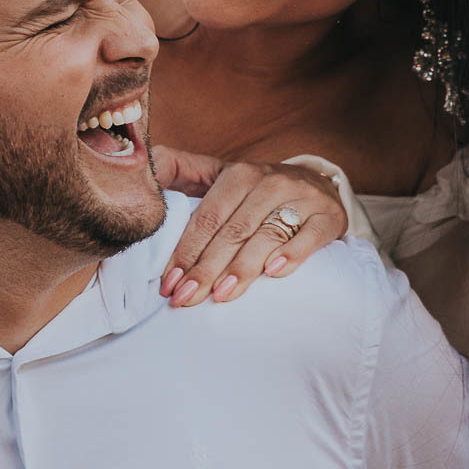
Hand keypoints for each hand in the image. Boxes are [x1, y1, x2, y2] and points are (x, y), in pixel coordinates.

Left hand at [152, 148, 347, 306]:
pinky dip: (291, 255)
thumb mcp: (220, 175)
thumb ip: (179, 171)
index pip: (207, 217)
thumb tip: (138, 170)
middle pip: (233, 231)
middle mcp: (271, 181)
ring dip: (242, 269)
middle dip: (206, 269)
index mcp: (239, 173)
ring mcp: (303, 198)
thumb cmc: (257, 191)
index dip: (186, 251)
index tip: (168, 283)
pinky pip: (309, 237)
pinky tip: (273, 274)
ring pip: (267, 236)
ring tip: (220, 295)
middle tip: (185, 298)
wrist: (317, 186)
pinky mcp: (330, 216)